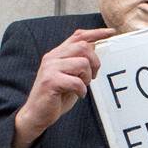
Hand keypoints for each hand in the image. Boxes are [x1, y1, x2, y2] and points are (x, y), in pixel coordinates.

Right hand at [15, 27, 115, 144]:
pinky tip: (79, 95)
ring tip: (82, 87)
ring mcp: (50, 68)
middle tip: (93, 77)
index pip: (78, 36)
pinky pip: (76, 81)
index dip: (95, 33)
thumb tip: (94, 47)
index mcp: (57, 54)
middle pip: (83, 46)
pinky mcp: (50, 81)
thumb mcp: (70, 77)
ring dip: (87, 77)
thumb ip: (79, 62)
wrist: (37, 114)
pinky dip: (81, 90)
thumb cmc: (55, 97)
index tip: (110, 33)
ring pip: (82, 63)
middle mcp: (53, 57)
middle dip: (94, 62)